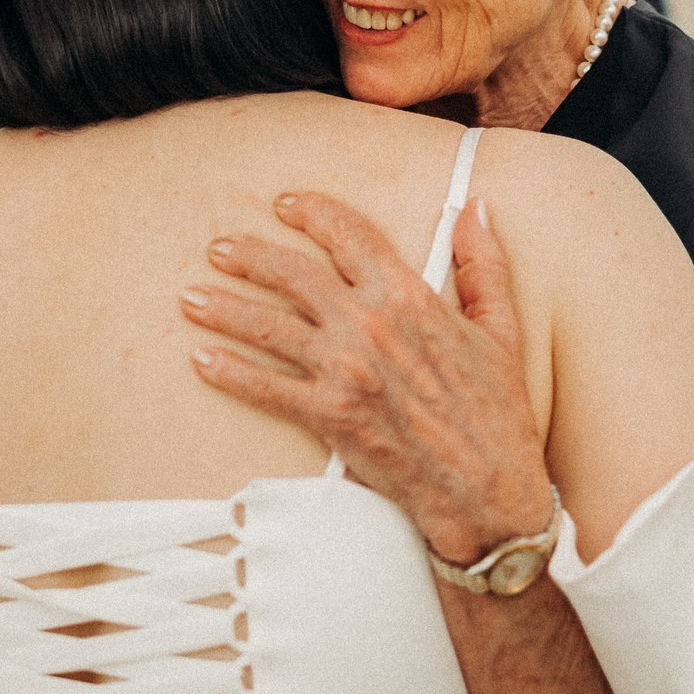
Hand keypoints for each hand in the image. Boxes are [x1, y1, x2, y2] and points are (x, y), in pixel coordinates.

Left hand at [182, 191, 553, 566]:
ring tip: (192, 297)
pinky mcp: (329, 416)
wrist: (489, 489)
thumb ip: (483, 264)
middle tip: (220, 249)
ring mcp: (346, 370)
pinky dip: (230, 373)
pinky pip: (265, 389)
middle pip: (293, 274)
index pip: (349, 234)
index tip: (286, 205)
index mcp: (410, 296)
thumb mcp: (501, 327)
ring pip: (268, 327)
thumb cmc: (497, 412)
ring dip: (224, 308)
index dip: (311, 213)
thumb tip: (475, 209)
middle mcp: (370, 324)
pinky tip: (203, 361)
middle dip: (250, 257)